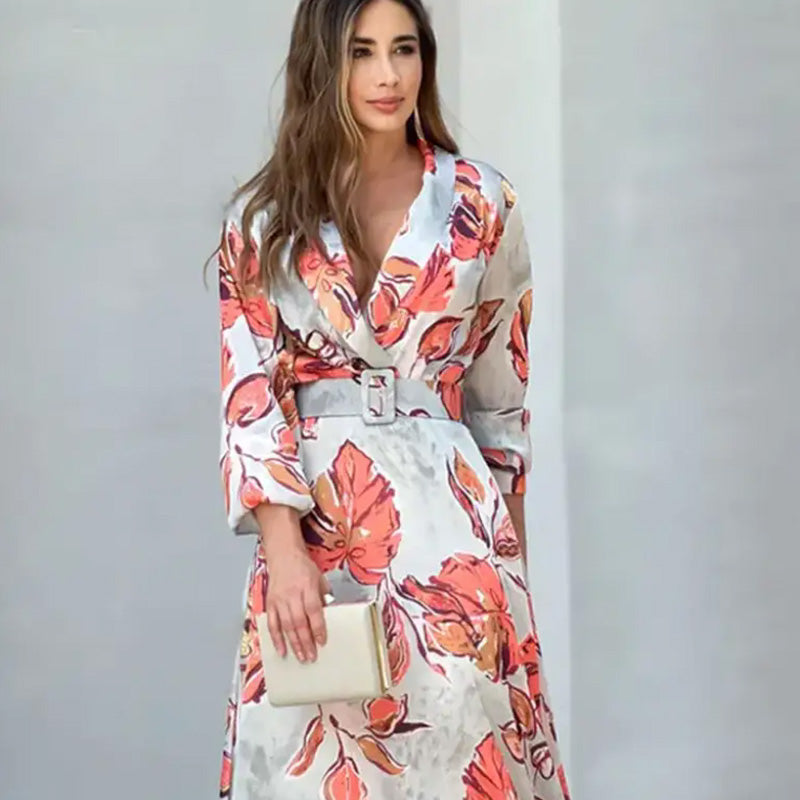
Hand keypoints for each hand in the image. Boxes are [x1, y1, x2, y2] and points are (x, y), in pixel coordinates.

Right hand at [263, 541, 329, 662]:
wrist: (283, 555)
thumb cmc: (303, 567)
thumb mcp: (319, 578)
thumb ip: (324, 597)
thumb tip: (331, 615)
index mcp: (307, 586)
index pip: (313, 610)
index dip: (318, 628)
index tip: (322, 641)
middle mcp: (292, 594)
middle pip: (299, 622)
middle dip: (306, 642)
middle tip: (311, 657)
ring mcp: (279, 600)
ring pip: (286, 626)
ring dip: (293, 644)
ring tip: (301, 657)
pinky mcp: (270, 603)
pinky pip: (272, 624)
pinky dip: (276, 639)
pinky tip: (281, 650)